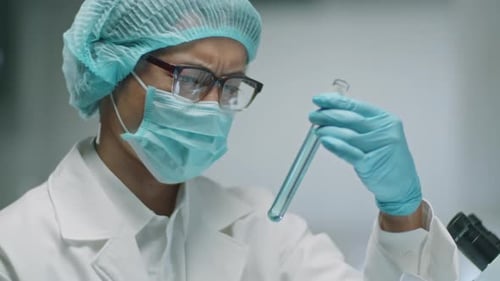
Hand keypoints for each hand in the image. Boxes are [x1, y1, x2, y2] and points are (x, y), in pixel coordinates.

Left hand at [309, 93, 421, 215]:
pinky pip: (349, 152)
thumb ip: (357, 122)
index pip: (356, 105)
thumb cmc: (385, 158)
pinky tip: (325, 141)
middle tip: (313, 115)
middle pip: (350, 118)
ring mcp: (380, 147)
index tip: (319, 99)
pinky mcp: (372, 164)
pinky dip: (335, 146)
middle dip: (327, 115)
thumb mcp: (377, 135)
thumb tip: (331, 109)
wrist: (401, 185)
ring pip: (347, 135)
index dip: (334, 102)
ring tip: (317, 130)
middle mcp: (385, 130)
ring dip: (328, 131)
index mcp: (385, 119)